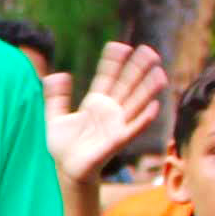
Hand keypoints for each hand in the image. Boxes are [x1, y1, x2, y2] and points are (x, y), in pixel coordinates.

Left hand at [49, 41, 166, 183]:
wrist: (66, 170)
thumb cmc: (63, 146)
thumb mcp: (54, 117)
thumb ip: (55, 96)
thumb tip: (57, 74)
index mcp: (95, 102)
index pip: (107, 77)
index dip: (113, 62)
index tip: (119, 46)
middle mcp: (110, 110)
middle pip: (127, 84)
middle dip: (137, 68)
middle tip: (150, 50)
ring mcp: (116, 124)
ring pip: (135, 103)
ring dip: (148, 89)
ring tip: (160, 73)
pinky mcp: (118, 141)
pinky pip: (134, 128)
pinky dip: (144, 119)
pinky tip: (154, 107)